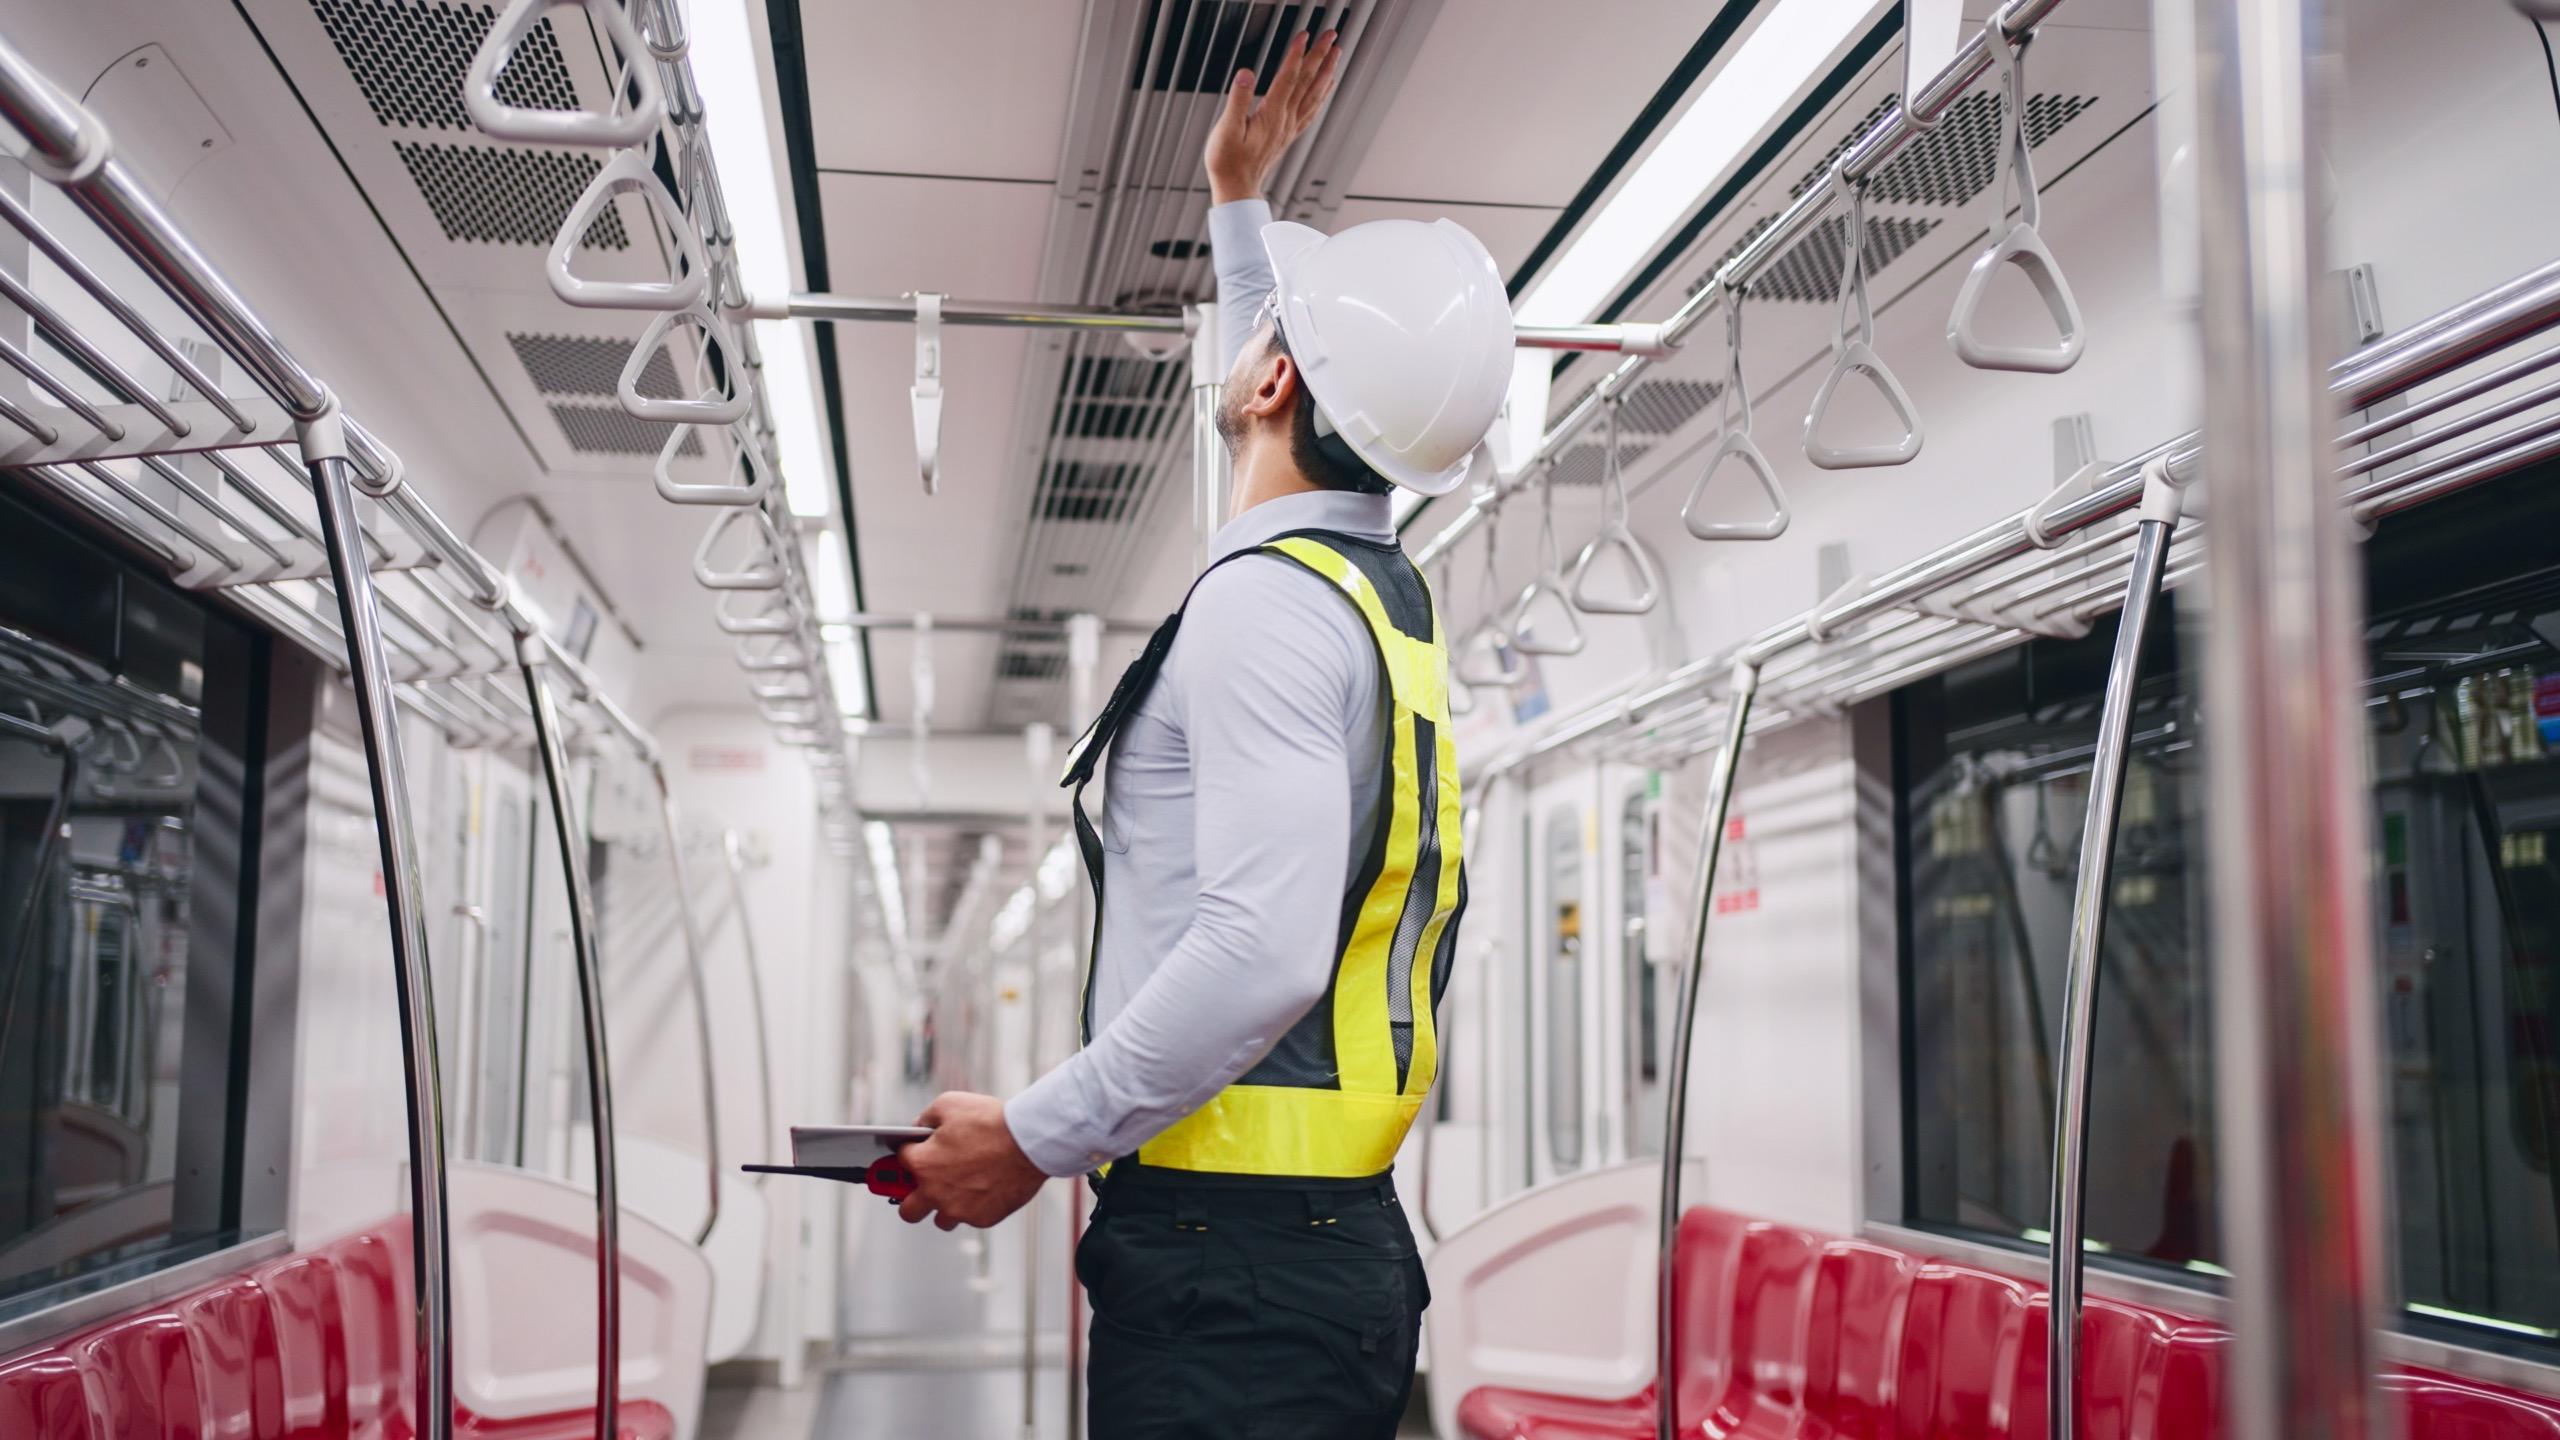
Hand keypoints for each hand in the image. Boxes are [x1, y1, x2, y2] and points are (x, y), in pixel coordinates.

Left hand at [894, 1092, 1047, 1230]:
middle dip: (911, 1198)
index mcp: (923, 1164)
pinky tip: (985, 1188)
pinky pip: (970, 1218)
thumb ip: (925, 1117)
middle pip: (907, 1210)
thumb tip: (917, 1128)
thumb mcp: (949, 1104)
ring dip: (944, 1207)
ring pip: (940, 1220)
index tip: (917, 1152)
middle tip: (923, 1186)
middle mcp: (935, 1192)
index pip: (901, 1162)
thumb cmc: (991, 1122)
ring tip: (958, 1189)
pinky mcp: (982, 1218)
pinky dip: (974, 1207)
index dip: (910, 1152)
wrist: (1029, 1141)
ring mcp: (959, 1209)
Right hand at [1204, 29, 1342, 204]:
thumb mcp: (1226, 129)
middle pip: (1307, 82)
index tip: (1304, 35)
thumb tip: (1246, 74)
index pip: (1288, 78)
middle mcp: (1285, 119)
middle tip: (1331, 35)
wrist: (1237, 188)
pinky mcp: (1288, 134)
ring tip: (1335, 54)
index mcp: (1271, 115)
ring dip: (1326, 71)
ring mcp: (1289, 127)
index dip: (1297, 55)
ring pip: (1313, 94)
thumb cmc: (1228, 162)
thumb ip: (1238, 100)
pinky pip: (1311, 110)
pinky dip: (1322, 95)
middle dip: (1320, 56)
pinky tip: (1326, 87)